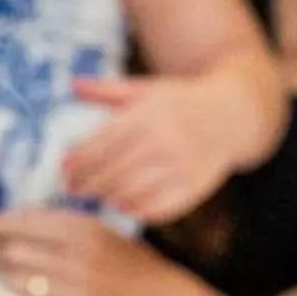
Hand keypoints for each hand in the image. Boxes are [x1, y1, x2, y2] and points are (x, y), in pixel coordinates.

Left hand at [0, 209, 185, 295]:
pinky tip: (16, 293)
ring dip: (1, 276)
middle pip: (15, 253)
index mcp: (84, 230)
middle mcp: (79, 259)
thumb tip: (8, 222)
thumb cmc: (124, 260)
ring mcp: (77, 292)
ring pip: (20, 282)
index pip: (25, 223)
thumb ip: (58, 227)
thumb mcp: (98, 231)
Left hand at [59, 73, 237, 222]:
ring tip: (97, 196)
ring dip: (107, 198)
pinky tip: (124, 205)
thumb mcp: (145, 89)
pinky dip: (135, 210)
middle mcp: (162, 141)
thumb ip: (107, 90)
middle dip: (85, 185)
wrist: (232, 114)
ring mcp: (179, 167)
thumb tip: (74, 85)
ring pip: (130, 193)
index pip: (98, 146)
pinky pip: (156, 209)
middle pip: (109, 174)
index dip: (76, 163)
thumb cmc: (179, 102)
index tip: (63, 170)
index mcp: (145, 115)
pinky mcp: (194, 187)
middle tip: (73, 190)